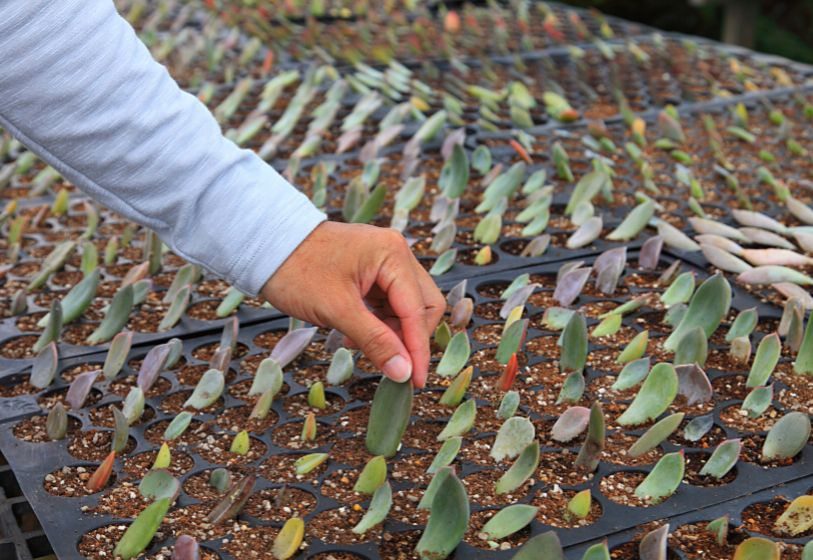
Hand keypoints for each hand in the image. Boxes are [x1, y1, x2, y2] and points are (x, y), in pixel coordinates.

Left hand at [261, 221, 445, 387]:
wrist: (264, 246)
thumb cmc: (297, 271)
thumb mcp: (337, 310)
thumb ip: (375, 341)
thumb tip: (404, 372)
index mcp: (393, 255)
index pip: (418, 310)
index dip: (418, 349)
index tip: (415, 382)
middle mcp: (396, 253)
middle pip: (422, 306)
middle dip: (408, 338)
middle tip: (388, 364)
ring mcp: (384, 260)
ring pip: (406, 307)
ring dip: (391, 332)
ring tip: (358, 344)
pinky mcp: (371, 270)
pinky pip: (388, 302)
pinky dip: (378, 323)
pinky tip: (354, 335)